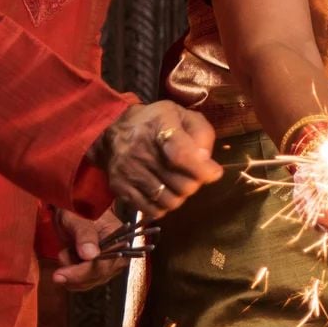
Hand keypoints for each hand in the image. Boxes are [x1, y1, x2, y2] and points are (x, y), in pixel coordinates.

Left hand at [52, 208, 125, 289]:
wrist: (74, 210)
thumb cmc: (78, 210)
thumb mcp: (79, 219)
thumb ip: (85, 235)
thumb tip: (90, 256)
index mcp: (119, 242)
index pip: (103, 266)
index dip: (81, 273)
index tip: (59, 275)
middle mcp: (117, 257)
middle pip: (96, 277)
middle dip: (73, 272)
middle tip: (60, 255)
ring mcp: (107, 266)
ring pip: (87, 283)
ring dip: (70, 271)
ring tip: (66, 250)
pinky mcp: (97, 271)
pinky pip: (82, 282)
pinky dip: (70, 274)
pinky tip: (68, 257)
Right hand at [92, 101, 221, 216]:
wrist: (114, 132)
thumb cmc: (156, 123)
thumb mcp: (182, 116)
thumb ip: (201, 134)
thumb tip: (205, 161)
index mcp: (159, 126)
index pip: (181, 155)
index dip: (202, 169)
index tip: (213, 173)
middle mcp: (141, 150)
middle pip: (182, 184)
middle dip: (195, 183)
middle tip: (193, 176)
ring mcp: (129, 171)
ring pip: (170, 201)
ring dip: (180, 196)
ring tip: (178, 184)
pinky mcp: (120, 187)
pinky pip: (152, 210)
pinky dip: (164, 206)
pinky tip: (164, 193)